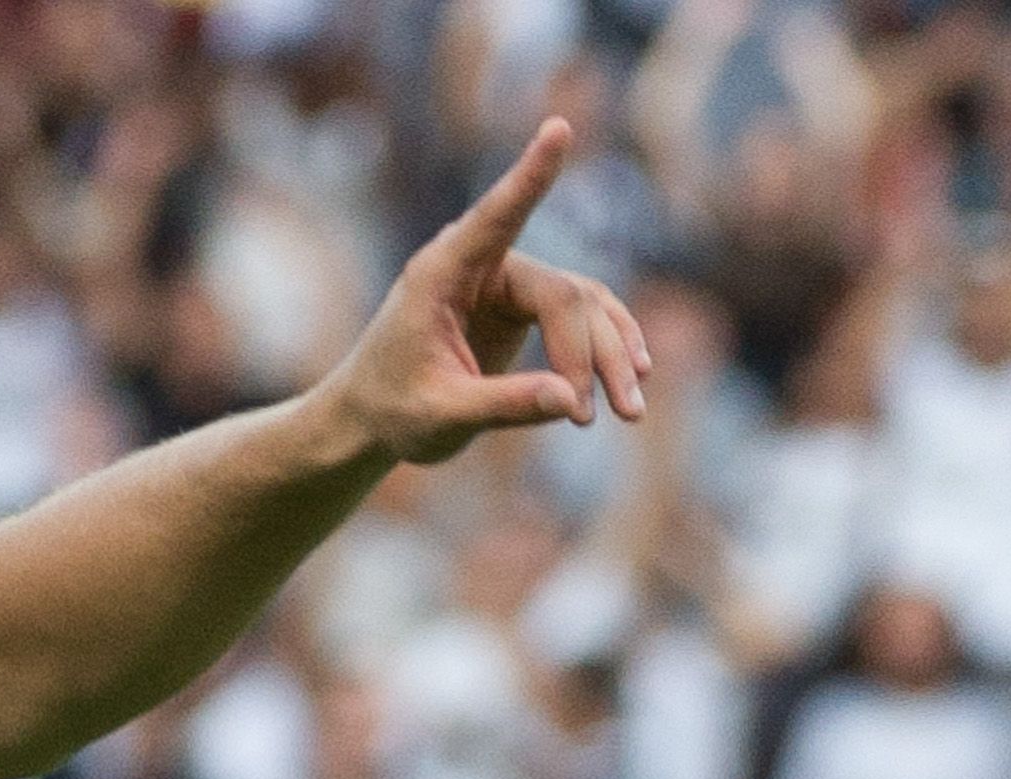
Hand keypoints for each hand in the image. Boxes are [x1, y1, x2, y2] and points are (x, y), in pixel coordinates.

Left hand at [314, 120, 648, 466]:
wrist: (375, 418)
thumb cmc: (393, 410)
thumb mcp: (441, 418)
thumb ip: (502, 407)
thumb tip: (572, 402)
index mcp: (442, 273)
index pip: (495, 217)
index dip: (530, 175)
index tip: (558, 128)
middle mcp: (481, 265)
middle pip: (563, 295)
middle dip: (591, 355)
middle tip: (607, 417)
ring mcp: (510, 282)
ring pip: (584, 305)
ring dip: (612, 356)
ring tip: (632, 412)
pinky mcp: (529, 305)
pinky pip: (586, 316)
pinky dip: (609, 347)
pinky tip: (635, 377)